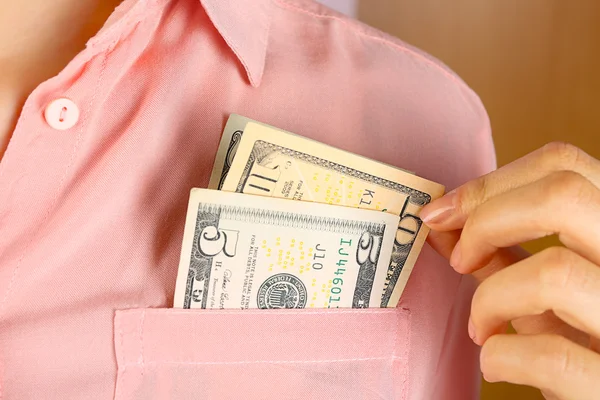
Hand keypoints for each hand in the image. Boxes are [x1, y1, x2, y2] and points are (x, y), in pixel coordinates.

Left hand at [419, 142, 599, 399]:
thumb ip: (501, 254)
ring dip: (491, 299)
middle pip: (562, 195)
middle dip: (486, 220)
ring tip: (481, 327)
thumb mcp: (549, 293)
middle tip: (459, 259)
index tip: (442, 211)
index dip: (488, 184)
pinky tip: (497, 363)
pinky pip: (550, 355)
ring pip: (554, 271)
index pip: (564, 165)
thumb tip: (441, 221)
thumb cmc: (580, 345)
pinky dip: (501, 356)